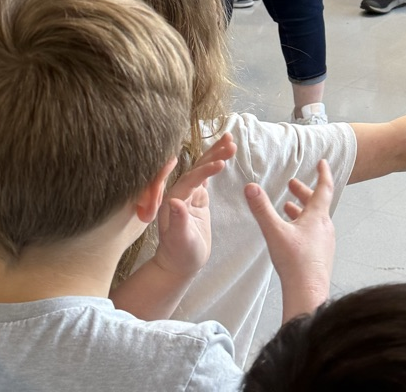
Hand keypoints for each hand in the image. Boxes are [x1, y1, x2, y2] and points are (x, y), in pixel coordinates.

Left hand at [152, 134, 236, 280]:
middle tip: (231, 142)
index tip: (221, 163)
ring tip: (231, 141)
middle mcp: (179, 192)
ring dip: (216, 154)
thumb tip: (174, 203)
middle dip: (213, 154)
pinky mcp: (197, 196)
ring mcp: (189, 193)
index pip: (191, 180)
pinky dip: (215, 164)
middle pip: (197, 168)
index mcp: (174, 200)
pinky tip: (224, 154)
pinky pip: (206, 176)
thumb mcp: (180, 241)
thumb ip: (178, 222)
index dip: (205, 170)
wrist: (178, 264)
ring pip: (202, 168)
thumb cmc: (180, 255)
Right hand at [244, 159, 334, 320]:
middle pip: (317, 203)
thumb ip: (262, 209)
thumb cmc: (295, 262)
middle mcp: (324, 227)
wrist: (308, 293)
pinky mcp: (321, 255)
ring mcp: (325, 242)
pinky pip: (314, 232)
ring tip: (288, 207)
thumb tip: (250, 187)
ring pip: (315, 219)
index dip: (323, 173)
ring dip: (302, 210)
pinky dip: (304, 225)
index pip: (324, 188)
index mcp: (317, 216)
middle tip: (291, 184)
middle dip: (304, 192)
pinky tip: (292, 234)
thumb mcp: (274, 232)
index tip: (322, 162)